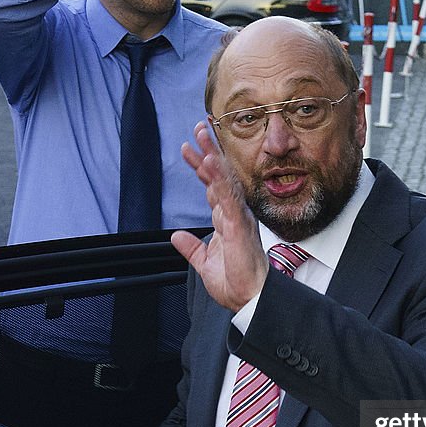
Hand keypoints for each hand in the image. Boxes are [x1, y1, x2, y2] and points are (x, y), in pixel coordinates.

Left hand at [174, 122, 268, 311]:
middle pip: (219, 176)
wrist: (249, 299)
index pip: (211, 187)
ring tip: (203, 134)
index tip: (189, 148)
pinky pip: (227, 197)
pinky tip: (211, 163)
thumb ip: (191, 248)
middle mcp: (233, 214)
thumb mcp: (204, 263)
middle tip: (199, 128)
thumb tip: (175, 236)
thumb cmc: (234, 283)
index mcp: (226, 221)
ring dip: (212, 156)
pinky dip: (219, 179)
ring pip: (224, 180)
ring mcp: (237, 217)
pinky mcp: (239, 225)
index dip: (201, 167)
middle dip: (209, 151)